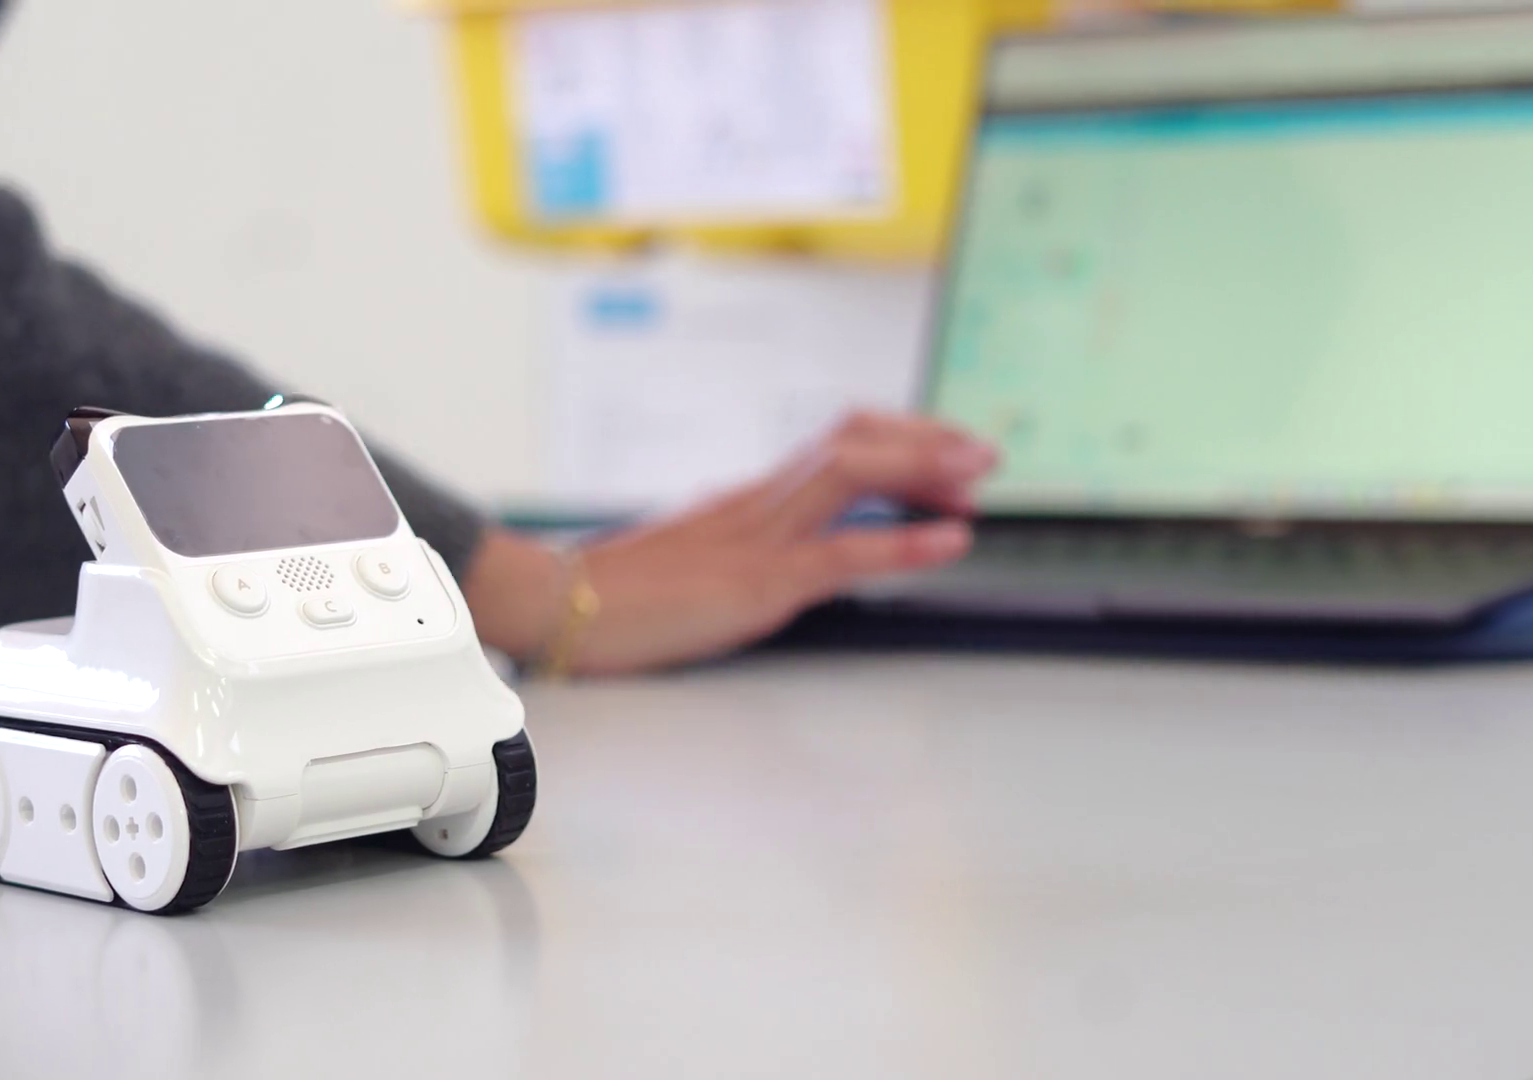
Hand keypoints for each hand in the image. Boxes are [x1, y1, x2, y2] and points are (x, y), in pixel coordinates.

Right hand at [465, 411, 995, 675]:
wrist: (551, 605)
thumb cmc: (612, 597)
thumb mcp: (691, 562)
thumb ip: (737, 549)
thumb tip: (779, 554)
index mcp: (744, 498)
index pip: (834, 442)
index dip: (898, 437)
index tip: (943, 450)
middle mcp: (755, 502)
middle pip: (851, 440)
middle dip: (924, 440)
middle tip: (981, 454)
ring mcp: (756, 536)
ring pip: (850, 474)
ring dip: (923, 469)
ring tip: (977, 478)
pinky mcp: (754, 582)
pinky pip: (840, 551)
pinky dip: (903, 540)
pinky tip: (949, 539)